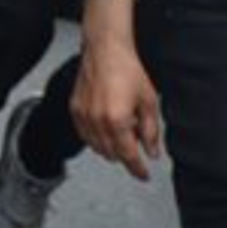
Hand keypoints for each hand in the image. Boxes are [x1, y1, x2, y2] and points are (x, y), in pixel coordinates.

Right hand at [75, 31, 163, 180]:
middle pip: (111, 154)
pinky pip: (84, 135)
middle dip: (126, 155)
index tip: (143, 175)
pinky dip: (95, 138)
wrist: (105, 51)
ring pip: (96, 147)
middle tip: (137, 145)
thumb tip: (151, 151)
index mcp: (117, 120)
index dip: (137, 169)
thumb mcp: (149, 102)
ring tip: (122, 132)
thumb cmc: (126, 70)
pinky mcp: (74, 109)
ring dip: (111, 148)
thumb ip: (151, 131)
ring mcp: (83, 115)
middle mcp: (97, 120)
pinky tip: (105, 129)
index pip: (128, 156)